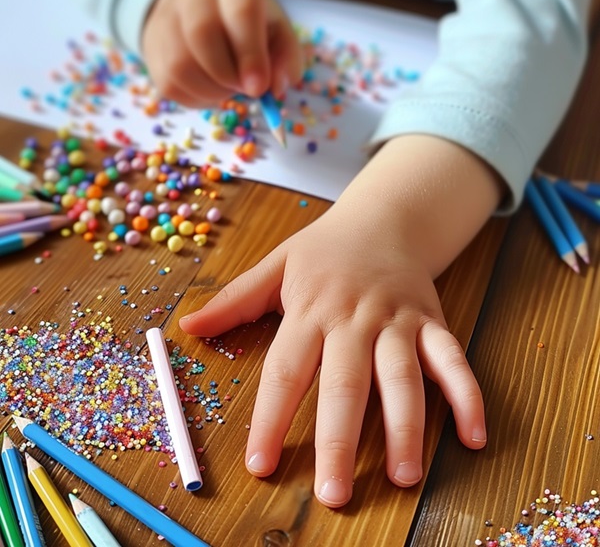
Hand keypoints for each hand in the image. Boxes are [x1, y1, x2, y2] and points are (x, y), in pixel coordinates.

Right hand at [142, 0, 303, 106]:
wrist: (198, 14)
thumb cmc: (247, 29)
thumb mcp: (277, 35)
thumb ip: (285, 59)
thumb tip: (276, 88)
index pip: (240, 13)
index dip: (250, 55)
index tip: (258, 88)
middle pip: (202, 35)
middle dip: (228, 75)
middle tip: (246, 91)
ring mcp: (168, 25)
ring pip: (182, 66)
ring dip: (213, 91)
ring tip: (230, 87)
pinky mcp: (155, 56)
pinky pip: (173, 86)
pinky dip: (198, 98)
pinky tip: (212, 89)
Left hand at [180, 135, 500, 506]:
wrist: (384, 220)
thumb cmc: (326, 250)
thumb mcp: (276, 264)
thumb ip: (236, 299)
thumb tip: (188, 325)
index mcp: (311, 308)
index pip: (286, 370)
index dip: (271, 418)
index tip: (260, 464)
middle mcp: (355, 318)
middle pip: (346, 383)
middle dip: (340, 440)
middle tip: (335, 493)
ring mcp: (398, 320)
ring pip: (402, 377)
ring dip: (406, 428)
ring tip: (404, 477)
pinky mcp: (432, 322)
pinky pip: (453, 359)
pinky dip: (466, 395)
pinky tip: (474, 436)